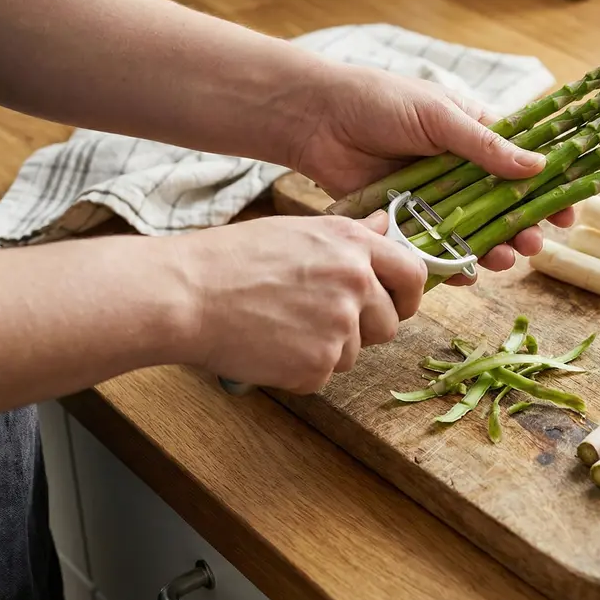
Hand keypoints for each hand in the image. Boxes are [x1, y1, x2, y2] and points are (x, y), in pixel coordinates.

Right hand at [172, 213, 425, 392]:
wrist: (186, 295)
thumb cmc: (232, 259)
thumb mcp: (297, 231)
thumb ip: (349, 235)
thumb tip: (384, 224)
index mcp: (352, 245)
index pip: (412, 274)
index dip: (408, 295)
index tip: (397, 304)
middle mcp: (355, 283)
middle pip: (389, 324)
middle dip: (363, 329)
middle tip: (317, 321)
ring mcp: (339, 327)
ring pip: (354, 353)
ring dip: (326, 349)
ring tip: (281, 327)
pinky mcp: (318, 366)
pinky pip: (324, 376)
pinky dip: (299, 370)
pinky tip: (269, 346)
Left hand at [285, 64, 575, 283]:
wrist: (317, 119)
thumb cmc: (379, 102)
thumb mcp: (439, 117)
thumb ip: (485, 145)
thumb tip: (539, 166)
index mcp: (476, 137)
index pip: (524, 167)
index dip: (549, 191)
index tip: (569, 213)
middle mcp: (461, 172)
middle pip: (505, 208)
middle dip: (525, 229)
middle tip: (535, 244)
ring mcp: (435, 200)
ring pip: (476, 233)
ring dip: (496, 249)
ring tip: (506, 258)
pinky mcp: (408, 222)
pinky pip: (437, 250)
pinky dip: (454, 265)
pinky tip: (468, 273)